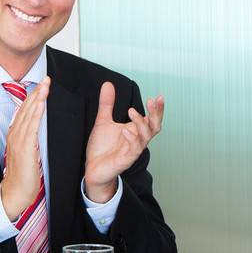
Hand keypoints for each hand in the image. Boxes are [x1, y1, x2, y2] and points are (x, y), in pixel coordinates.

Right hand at [0, 76, 48, 220]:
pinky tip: (41, 104)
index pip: (25, 112)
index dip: (33, 98)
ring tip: (45, 85)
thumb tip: (37, 133)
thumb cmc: (24, 177)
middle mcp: (16, 135)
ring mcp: (19, 141)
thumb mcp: (28, 155)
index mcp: (16, 136)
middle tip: (45, 78)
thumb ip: (30, 142)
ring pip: (28, 115)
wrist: (15, 193)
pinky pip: (30, 127)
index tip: (42, 85)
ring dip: (37, 98)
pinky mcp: (24, 148)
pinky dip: (35, 114)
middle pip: (26, 109)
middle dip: (36, 92)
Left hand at [84, 81, 163, 201]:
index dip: (157, 109)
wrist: (93, 168)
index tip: (158, 96)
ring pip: (146, 137)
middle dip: (156, 114)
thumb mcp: (103, 121)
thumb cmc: (102, 147)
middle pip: (154, 126)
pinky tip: (125, 131)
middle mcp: (138, 139)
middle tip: (152, 101)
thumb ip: (107, 104)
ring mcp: (133, 150)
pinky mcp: (126, 159)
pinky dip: (132, 139)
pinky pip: (134, 149)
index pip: (151, 119)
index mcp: (135, 130)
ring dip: (141, 123)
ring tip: (131, 111)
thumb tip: (108, 84)